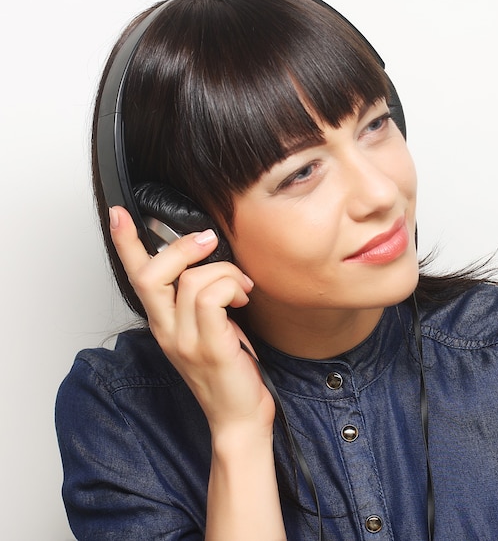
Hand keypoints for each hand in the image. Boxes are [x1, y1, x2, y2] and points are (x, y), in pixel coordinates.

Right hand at [109, 206, 274, 437]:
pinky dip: (232, 287)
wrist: (238, 418)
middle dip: (182, 247)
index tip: (117, 214)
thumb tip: (210, 260)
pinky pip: (212, 297)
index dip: (126, 244)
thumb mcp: (207, 328)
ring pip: (191, 279)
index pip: (136, 278)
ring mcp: (185, 340)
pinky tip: (243, 300)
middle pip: (152, 274)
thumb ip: (199, 298)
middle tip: (209, 241)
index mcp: (163, 323)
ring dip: (225, 271)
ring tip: (242, 288)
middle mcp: (166, 330)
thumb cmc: (228, 369)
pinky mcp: (209, 347)